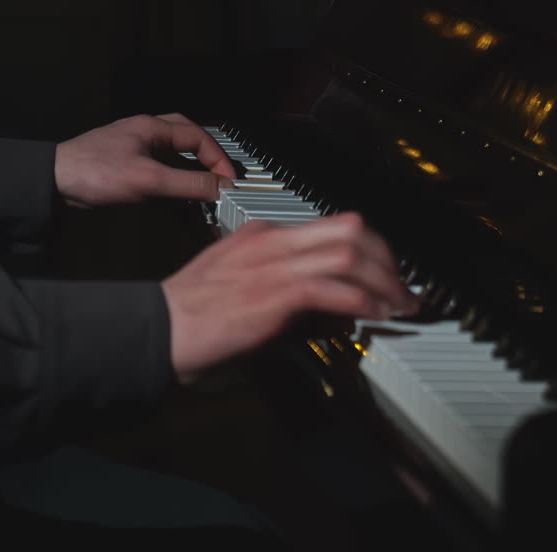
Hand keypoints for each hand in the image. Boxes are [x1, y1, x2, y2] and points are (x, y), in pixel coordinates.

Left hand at [55, 113, 236, 206]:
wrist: (52, 183)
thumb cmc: (93, 172)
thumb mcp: (148, 180)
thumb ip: (189, 184)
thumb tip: (223, 188)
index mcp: (153, 127)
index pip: (200, 137)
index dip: (219, 159)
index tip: (228, 183)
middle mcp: (147, 134)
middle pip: (190, 140)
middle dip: (209, 159)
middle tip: (222, 179)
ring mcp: (136, 150)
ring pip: (175, 156)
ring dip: (192, 171)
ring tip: (205, 190)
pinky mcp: (127, 167)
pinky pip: (161, 170)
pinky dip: (175, 182)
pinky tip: (178, 198)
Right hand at [161, 212, 418, 383]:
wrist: (154, 330)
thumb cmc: (193, 317)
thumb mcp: (246, 289)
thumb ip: (293, 293)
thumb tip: (339, 309)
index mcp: (265, 234)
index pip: (333, 226)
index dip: (371, 249)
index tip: (387, 272)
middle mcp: (273, 240)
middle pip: (351, 229)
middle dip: (387, 258)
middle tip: (402, 288)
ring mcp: (272, 264)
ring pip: (348, 253)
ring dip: (383, 280)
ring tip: (398, 304)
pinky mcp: (271, 294)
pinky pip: (331, 287)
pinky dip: (362, 300)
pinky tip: (374, 314)